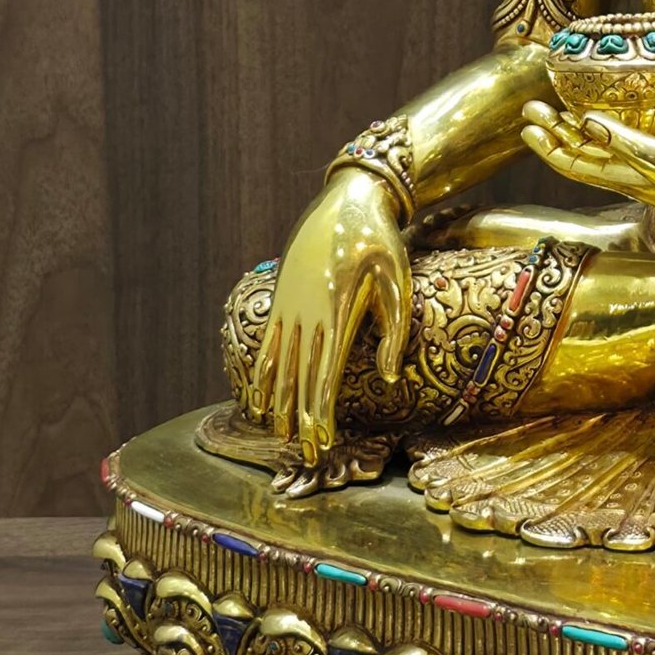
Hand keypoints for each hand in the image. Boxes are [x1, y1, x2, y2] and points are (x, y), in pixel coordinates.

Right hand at [247, 169, 408, 465]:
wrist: (348, 198)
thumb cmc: (381, 240)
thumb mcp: (396, 278)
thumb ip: (391, 330)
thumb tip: (388, 378)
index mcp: (338, 309)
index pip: (327, 372)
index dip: (323, 410)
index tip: (323, 440)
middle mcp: (308, 311)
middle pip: (302, 376)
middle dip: (303, 419)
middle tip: (307, 456)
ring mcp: (290, 304)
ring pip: (281, 364)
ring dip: (280, 404)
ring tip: (281, 438)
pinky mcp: (282, 296)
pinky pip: (268, 342)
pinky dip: (262, 374)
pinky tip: (258, 400)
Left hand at [521, 99, 654, 224]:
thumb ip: (624, 142)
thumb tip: (583, 120)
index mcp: (625, 177)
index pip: (573, 164)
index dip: (548, 147)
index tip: (527, 127)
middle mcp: (631, 175)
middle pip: (583, 155)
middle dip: (555, 132)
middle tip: (532, 106)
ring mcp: (648, 169)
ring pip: (602, 151)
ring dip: (578, 131)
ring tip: (558, 110)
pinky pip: (626, 146)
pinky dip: (610, 132)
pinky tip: (608, 120)